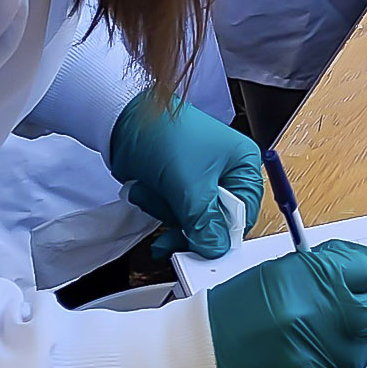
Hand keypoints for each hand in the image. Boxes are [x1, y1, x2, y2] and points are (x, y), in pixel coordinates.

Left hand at [106, 91, 263, 258]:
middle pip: (217, 220)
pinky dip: (157, 207)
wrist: (122, 118)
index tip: (202, 245)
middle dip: (188, 224)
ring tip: (151, 192)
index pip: (244, 214)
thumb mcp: (190, 184)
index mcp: (243, 164)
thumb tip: (215, 248)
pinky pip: (174, 212)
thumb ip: (205, 221)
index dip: (223, 233)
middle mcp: (226, 172)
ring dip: (166, 212)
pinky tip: (144, 193)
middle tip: (171, 232)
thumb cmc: (164, 135)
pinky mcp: (178, 185)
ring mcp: (200, 180)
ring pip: (193, 220)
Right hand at [208, 240, 366, 367]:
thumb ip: (319, 270)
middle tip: (334, 314)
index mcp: (309, 280)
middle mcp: (322, 317)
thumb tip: (361, 268)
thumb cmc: (228, 317)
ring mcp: (323, 357)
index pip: (363, 268)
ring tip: (307, 343)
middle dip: (356, 311)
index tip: (365, 275)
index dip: (362, 271)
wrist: (195, 366)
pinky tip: (301, 365)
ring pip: (359, 348)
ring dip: (342, 344)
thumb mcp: (273, 275)